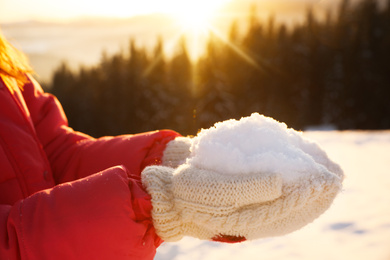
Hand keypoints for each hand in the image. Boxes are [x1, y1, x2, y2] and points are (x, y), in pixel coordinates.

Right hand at [141, 163, 341, 242]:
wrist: (168, 191)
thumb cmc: (190, 190)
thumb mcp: (219, 190)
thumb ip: (250, 187)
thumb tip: (281, 182)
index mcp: (249, 219)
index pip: (288, 210)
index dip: (310, 196)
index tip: (327, 179)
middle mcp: (251, 213)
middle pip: (290, 205)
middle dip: (313, 191)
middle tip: (332, 174)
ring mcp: (245, 203)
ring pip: (282, 196)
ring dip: (300, 183)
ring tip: (317, 170)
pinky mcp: (238, 190)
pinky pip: (267, 186)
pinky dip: (282, 177)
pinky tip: (288, 165)